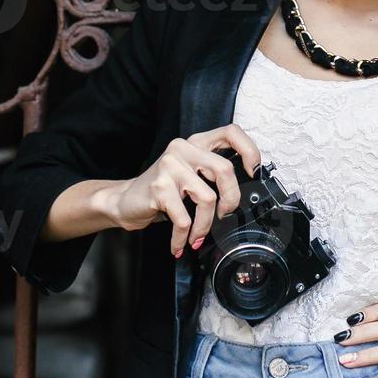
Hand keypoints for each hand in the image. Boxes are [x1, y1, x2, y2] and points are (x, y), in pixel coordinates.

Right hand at [106, 124, 262, 256]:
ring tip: (196, 236)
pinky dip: (184, 237)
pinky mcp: (159, 187)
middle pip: (224, 170)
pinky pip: (184, 219)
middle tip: (224, 215)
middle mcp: (183, 149)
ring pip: (207, 198)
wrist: (124, 200)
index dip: (248, 150)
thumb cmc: (162, 190)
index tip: (252, 172)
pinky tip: (180, 244)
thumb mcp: (189, 174)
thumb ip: (211, 174)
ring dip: (204, 226)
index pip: (230, 133)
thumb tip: (244, 193)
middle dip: (231, 200)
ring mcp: (170, 166)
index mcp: (195, 143)